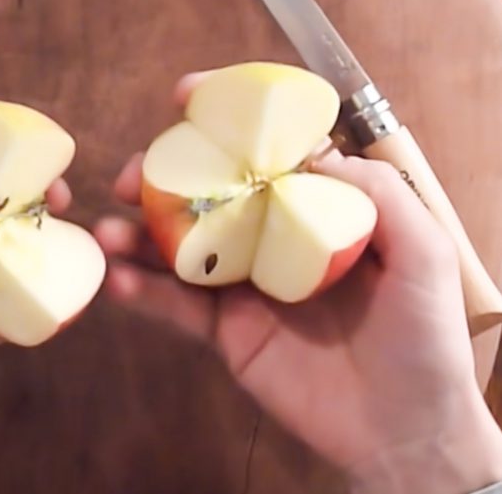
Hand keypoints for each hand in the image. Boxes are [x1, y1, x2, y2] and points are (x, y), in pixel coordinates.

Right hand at [94, 74, 501, 493]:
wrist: (403, 430)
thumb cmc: (424, 342)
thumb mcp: (423, 256)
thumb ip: (378, 195)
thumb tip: (315, 155)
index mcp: (317, 214)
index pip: (266, 156)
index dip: (226, 125)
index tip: (185, 100)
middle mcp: (274, 242)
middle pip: (210, 198)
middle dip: (163, 180)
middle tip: (129, 176)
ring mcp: (246, 287)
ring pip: (182, 251)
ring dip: (138, 236)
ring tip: (105, 230)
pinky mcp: (227, 333)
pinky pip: (178, 308)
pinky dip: (145, 295)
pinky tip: (118, 282)